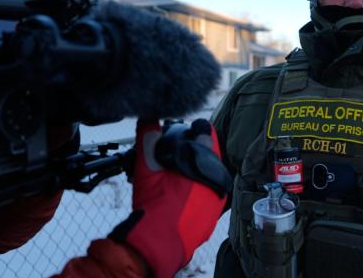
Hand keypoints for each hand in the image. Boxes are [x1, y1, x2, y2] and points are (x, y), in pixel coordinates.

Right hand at [110, 118, 227, 277]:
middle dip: (193, 152)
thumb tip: (148, 117)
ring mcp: (216, 198)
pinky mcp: (213, 214)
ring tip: (176, 177)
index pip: (207, 133)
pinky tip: (181, 195)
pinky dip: (197, 191)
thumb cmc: (153, 205)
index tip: (187, 130)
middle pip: (208, 155)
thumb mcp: (146, 168)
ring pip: (209, 174)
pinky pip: (208, 194)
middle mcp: (215, 180)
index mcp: (203, 164)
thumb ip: (148, 139)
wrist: (158, 244)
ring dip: (195, 171)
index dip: (195, 129)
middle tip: (175, 156)